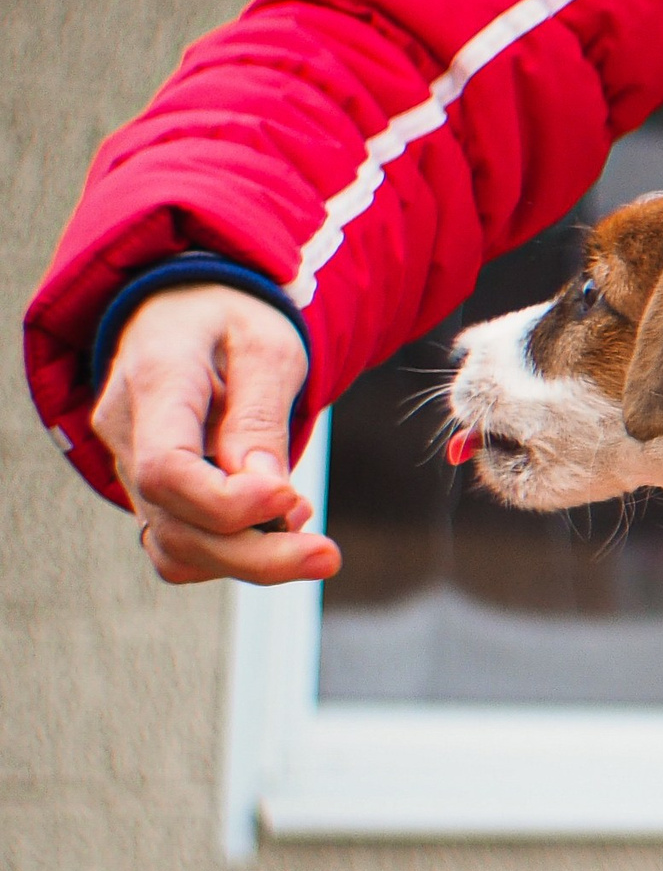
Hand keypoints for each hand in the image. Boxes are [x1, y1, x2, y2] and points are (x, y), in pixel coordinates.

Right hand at [93, 283, 339, 583]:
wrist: (189, 310)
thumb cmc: (232, 319)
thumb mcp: (267, 345)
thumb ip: (262, 415)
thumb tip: (267, 488)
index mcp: (154, 381)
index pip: (165, 469)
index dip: (227, 503)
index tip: (292, 499)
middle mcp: (126, 433)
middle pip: (176, 525)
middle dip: (257, 556)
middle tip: (328, 555)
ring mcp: (130, 467)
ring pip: (177, 547)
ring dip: (249, 560)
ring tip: (306, 530)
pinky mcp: (150, 491)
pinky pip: (181, 546)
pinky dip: (231, 553)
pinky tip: (275, 526)